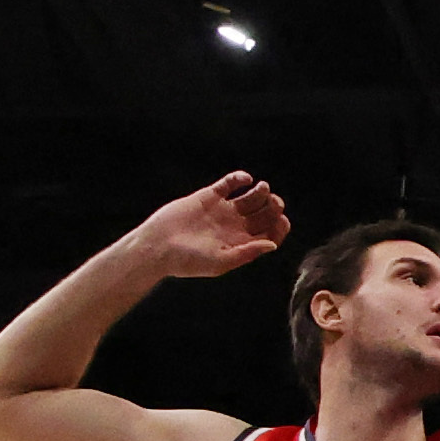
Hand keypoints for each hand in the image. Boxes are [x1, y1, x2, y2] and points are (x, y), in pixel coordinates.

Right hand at [133, 172, 291, 280]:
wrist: (158, 246)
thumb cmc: (188, 260)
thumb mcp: (221, 262)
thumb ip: (247, 253)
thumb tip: (272, 245)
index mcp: (241, 243)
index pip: (269, 233)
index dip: (279, 226)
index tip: (282, 220)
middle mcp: (235, 227)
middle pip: (263, 214)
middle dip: (273, 207)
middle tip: (275, 203)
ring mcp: (223, 210)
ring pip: (250, 198)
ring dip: (261, 192)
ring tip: (263, 189)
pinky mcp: (208, 197)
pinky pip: (229, 184)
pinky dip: (239, 179)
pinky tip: (245, 179)